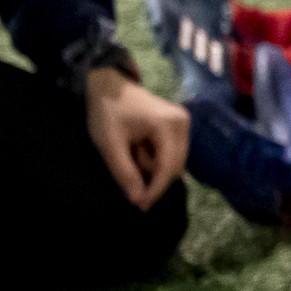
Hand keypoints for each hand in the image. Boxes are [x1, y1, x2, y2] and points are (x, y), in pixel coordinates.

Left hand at [86, 67, 189, 208]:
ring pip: (174, 163)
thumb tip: (138, 200)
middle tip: (128, 176)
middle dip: (153, 178)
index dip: (155, 190)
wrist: (108, 85)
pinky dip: (156, 160)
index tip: (140, 206)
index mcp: (167, 124)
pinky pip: (172, 154)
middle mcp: (182, 123)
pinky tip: (139, 152)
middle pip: (174, 168)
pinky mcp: (179, 126)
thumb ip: (125, 172)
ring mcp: (183, 123)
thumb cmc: (107, 111)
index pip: (168, 168)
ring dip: (153, 168)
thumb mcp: (110, 143)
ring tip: (131, 155)